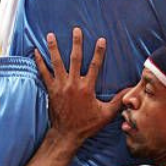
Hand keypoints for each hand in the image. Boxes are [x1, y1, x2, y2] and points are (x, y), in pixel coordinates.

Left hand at [34, 28, 124, 144]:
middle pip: (75, 59)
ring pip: (57, 63)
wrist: (66, 135)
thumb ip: (118, 101)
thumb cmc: (86, 125)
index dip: (99, 52)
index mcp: (87, 88)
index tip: (101, 40)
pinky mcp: (51, 90)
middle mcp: (73, 84)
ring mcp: (60, 86)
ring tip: (50, 35)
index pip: (95, 65)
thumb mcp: (106, 114)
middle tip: (76, 30)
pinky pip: (44, 73)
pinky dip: (39, 62)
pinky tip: (36, 52)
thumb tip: (130, 92)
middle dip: (76, 43)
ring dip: (54, 48)